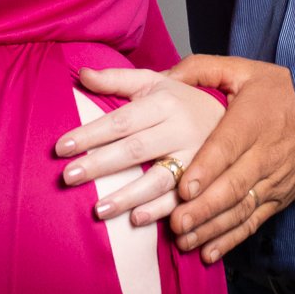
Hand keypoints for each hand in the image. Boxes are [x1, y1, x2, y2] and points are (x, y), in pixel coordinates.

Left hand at [54, 67, 225, 225]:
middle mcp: (181, 129)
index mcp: (165, 103)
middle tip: (68, 177)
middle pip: (135, 149)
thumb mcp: (152, 82)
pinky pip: (181, 199)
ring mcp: (195, 158)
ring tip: (98, 210)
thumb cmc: (181, 100)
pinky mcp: (205, 181)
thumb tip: (81, 74)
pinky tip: (136, 219)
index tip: (61, 147)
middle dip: (100, 164)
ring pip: (158, 179)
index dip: (90, 134)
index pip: (121, 120)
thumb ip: (116, 79)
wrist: (233, 116)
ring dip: (127, 196)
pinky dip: (160, 211)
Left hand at [165, 55, 294, 263]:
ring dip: (212, 229)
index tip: (184, 189)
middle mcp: (265, 154)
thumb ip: (200, 70)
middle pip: (233, 186)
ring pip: (241, 209)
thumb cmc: (278, 90)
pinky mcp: (279, 197)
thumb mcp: (242, 70)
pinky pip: (254, 222)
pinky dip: (231, 240)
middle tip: (176, 224)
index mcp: (252, 121)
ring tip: (184, 241)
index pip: (228, 147)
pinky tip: (208, 253)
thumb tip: (163, 76)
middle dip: (204, 209)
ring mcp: (273, 179)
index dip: (206, 170)